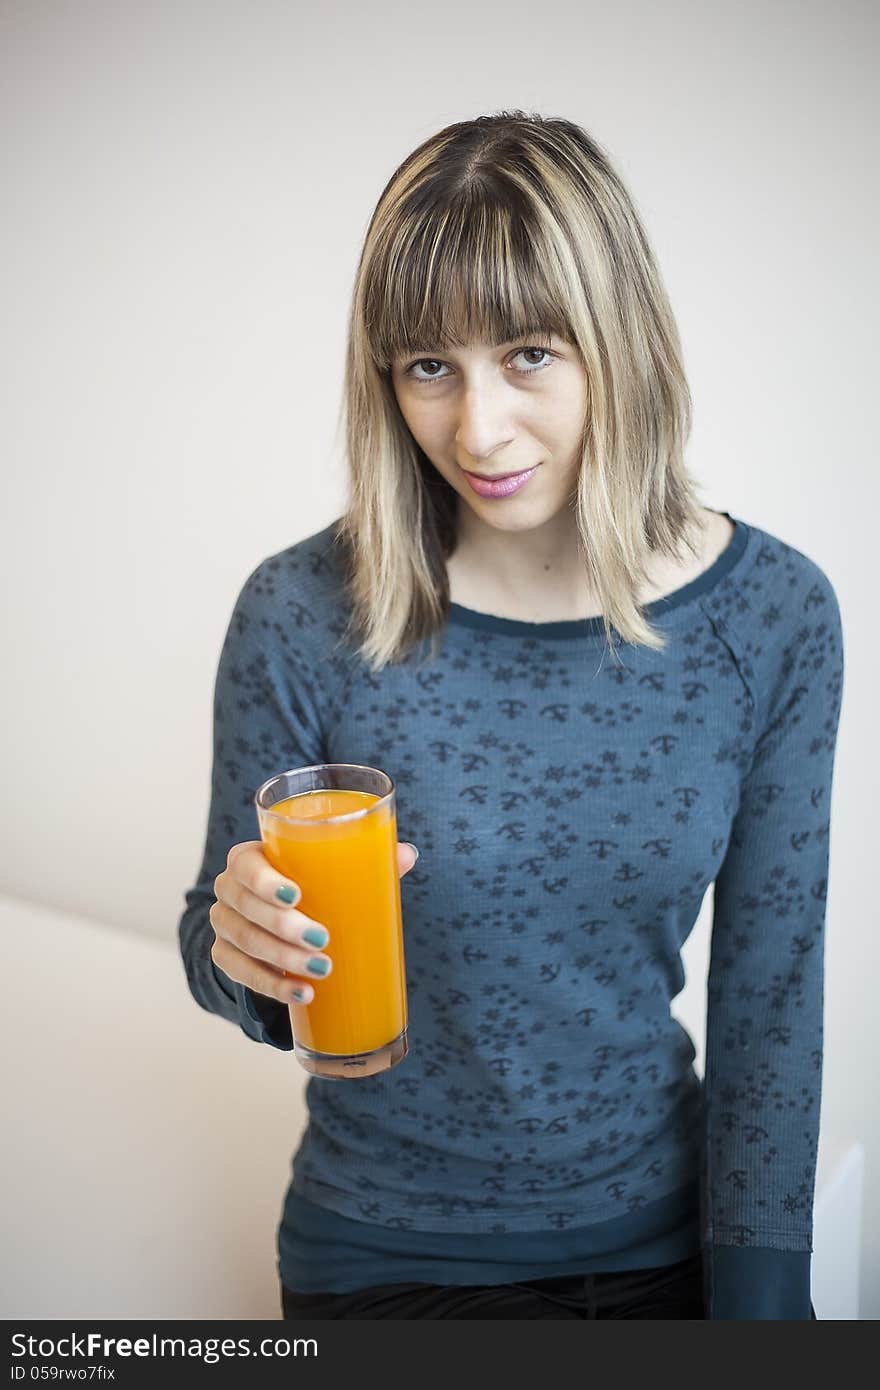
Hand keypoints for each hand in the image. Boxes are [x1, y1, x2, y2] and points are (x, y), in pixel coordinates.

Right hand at [209, 839, 418, 1005]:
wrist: (271, 919)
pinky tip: (301, 993)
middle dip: (284, 927)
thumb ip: (364, 860)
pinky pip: (241, 974)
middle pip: (246, 907)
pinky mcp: (226, 956)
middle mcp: (229, 889)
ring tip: (322, 969)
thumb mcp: (327, 870)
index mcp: (249, 858)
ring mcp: (224, 925)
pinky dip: (272, 986)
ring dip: (283, 959)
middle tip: (322, 939)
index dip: (266, 882)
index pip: (246, 865)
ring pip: (245, 942)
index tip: (296, 896)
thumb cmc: (305, 884)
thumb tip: (408, 854)